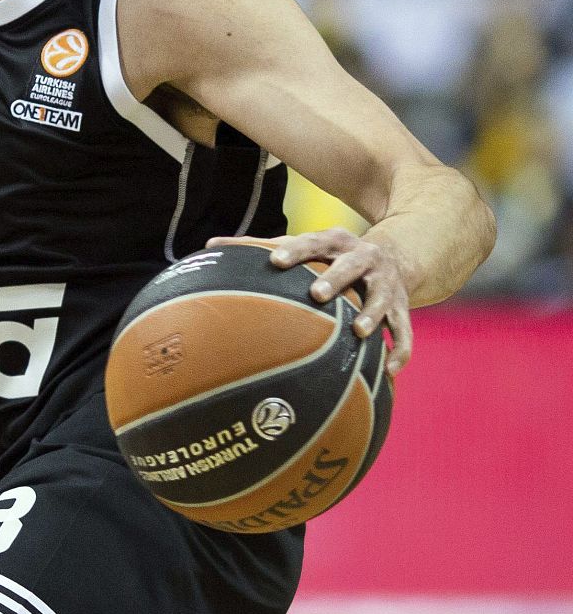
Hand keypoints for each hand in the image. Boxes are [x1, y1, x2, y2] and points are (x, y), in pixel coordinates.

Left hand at [208, 227, 412, 376]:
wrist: (396, 255)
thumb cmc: (330, 255)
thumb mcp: (303, 245)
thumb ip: (258, 246)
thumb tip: (209, 247)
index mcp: (335, 242)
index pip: (313, 242)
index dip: (294, 250)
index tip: (274, 261)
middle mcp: (364, 258)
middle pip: (351, 266)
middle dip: (335, 279)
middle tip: (317, 294)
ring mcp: (386, 283)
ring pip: (382, 299)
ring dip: (373, 314)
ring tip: (361, 332)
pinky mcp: (403, 307)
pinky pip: (404, 331)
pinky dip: (400, 350)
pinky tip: (389, 371)